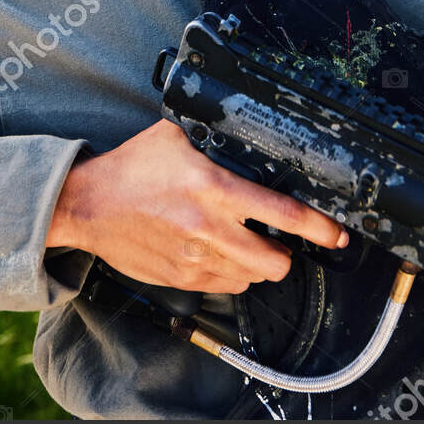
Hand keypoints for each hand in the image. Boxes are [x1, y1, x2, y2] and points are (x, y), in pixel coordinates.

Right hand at [48, 119, 348, 294]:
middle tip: (282, 239)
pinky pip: (225, 286)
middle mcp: (209, 229)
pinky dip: (232, 274)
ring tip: (247, 243)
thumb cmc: (131, 169)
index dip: (320, 228)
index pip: (284, 215)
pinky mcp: (181, 279)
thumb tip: (252, 137)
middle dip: (287, 252)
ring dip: (258, 264)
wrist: (86, 206)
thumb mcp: (177, 138)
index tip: (336, 232)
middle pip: (276, 261)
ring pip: (252, 278)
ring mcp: (195, 260)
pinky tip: (221, 253)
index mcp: (215, 190)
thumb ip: (217, 143)